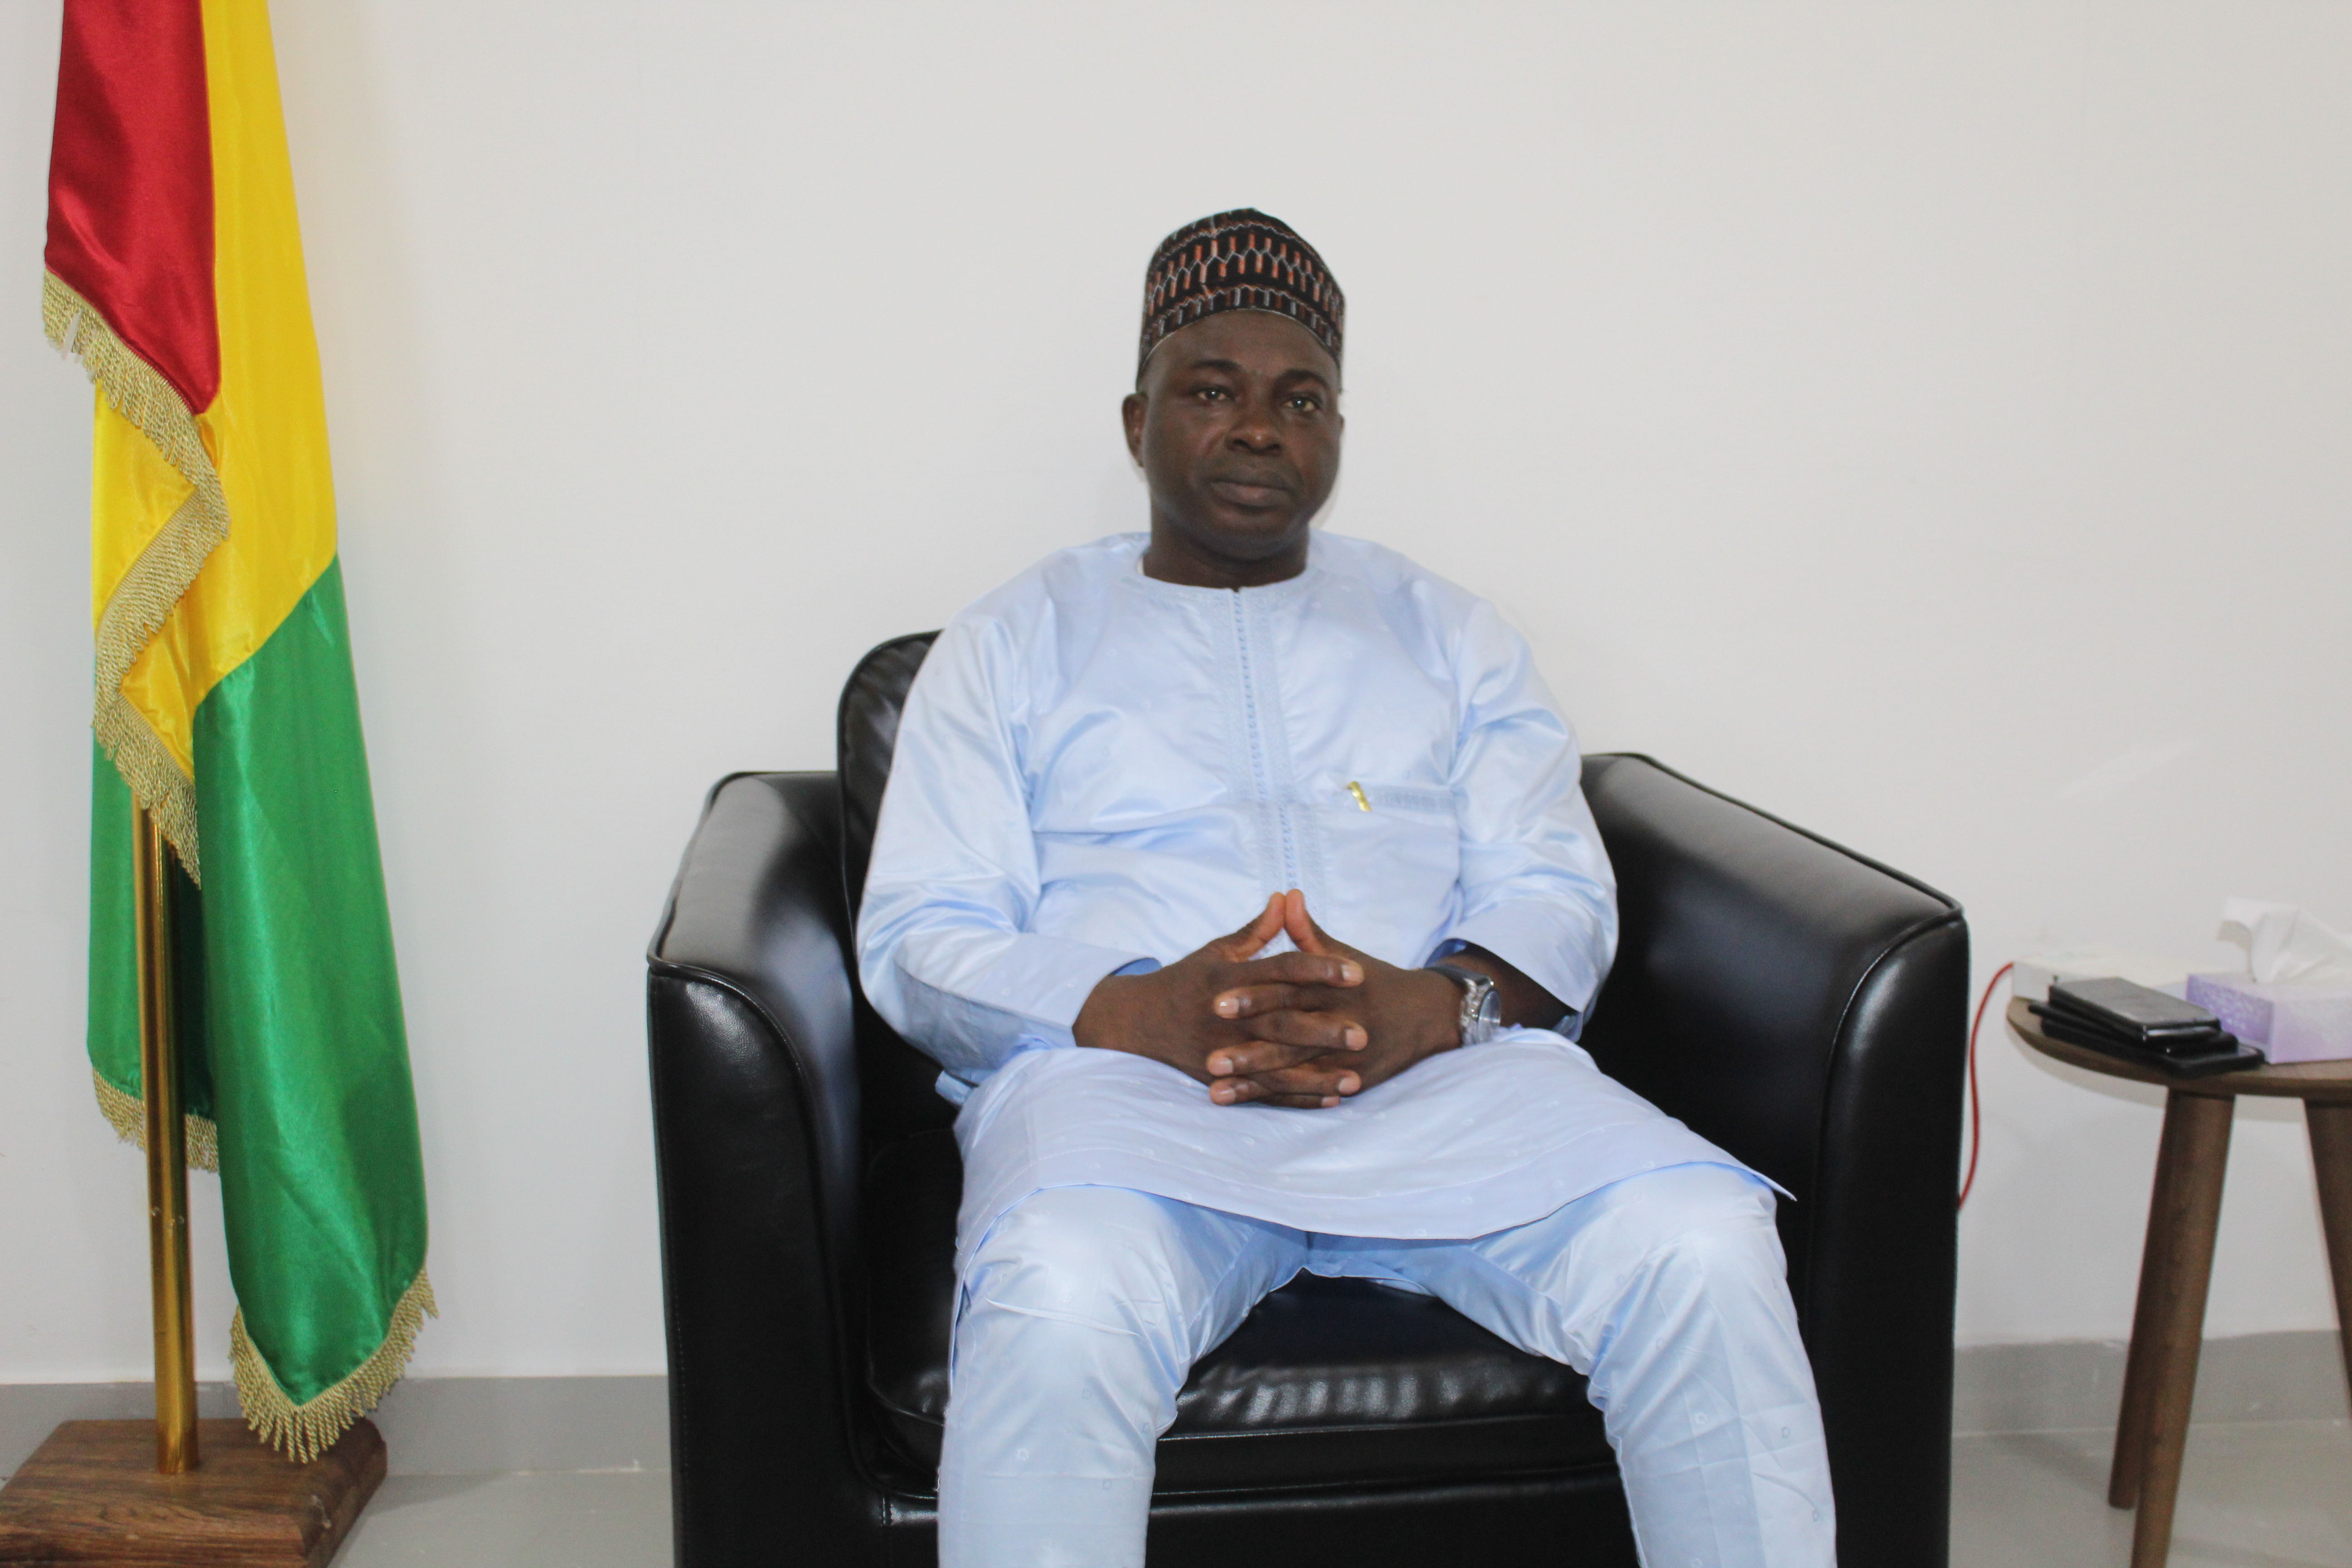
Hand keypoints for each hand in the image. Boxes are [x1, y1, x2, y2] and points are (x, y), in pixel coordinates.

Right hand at [1073, 895, 1369, 1107]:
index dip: (1319, 968)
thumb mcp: (1217, 950)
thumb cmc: (1186, 980)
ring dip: (1317, 1075)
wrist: (1138, 1021)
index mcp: (1229, 978)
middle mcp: (1227, 1016)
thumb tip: (1288, 897)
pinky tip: (1331, 1099)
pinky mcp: (1222, 1078)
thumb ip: (1257, 930)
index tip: (1356, 972)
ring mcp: (1223, 1050)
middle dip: (1323, 1030)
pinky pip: (1264, 1091)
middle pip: (1282, 1022)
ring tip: (1356, 1079)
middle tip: (1364, 1032)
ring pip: (1277, 1065)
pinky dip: (1297, 1097)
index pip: (1281, 970)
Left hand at [1203, 890, 1464, 1105]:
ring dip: (1256, 1081)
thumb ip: (1309, 932)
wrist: (1427, 1014)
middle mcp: (1343, 1023)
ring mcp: (1349, 1057)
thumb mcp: (1344, 955)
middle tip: (1210, 1056)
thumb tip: (1285, 895)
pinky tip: (1248, 1103)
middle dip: (1251, 1050)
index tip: (1217, 1001)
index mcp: (1335, 988)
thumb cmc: (1375, 980)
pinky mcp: (1353, 1081)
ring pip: (1297, 1072)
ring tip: (1216, 1088)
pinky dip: (1279, 1099)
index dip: (1254, 996)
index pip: (1290, 991)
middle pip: (1291, 1036)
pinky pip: (1311, 1093)